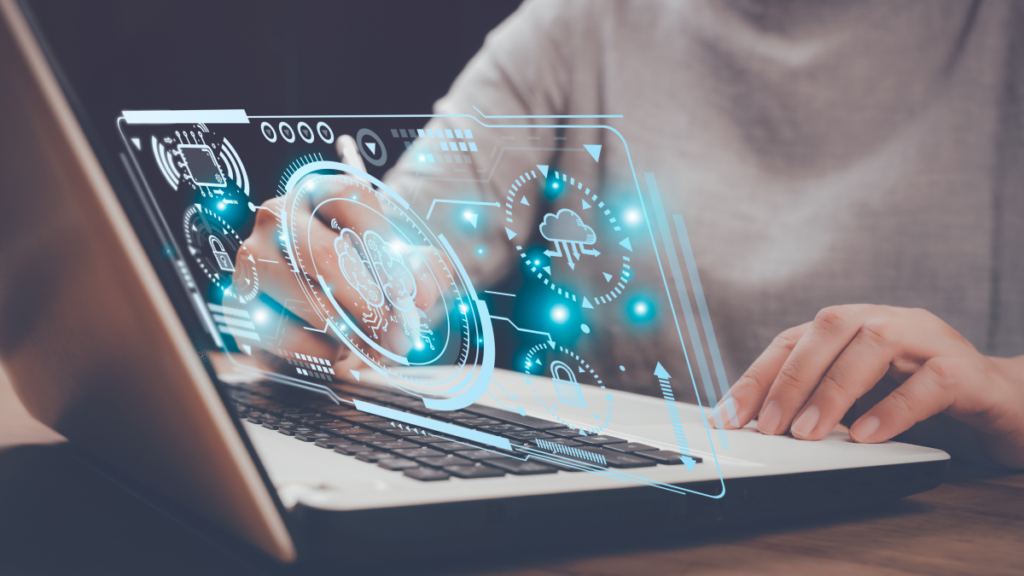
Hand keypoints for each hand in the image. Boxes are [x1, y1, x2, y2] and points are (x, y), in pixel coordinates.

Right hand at [233, 135, 440, 370]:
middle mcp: (279, 216)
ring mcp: (252, 258)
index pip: (354, 200)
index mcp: (323, 192)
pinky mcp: (239, 302)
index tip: (405, 293)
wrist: (326, 304)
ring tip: (368, 341)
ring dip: (350, 334)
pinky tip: (334, 346)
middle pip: (328, 256)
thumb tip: (420, 296)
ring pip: (309, 303)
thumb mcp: (404, 265)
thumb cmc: (368, 275)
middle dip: (372, 305)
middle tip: (398, 337)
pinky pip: (286, 337)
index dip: (385, 248)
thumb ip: (424, 272)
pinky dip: (321, 352)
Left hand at [711, 304, 1023, 468]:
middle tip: (767, 427)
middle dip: (790, 378)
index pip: (794, 339)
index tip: (728, 417)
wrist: (1009, 405)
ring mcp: (928, 339)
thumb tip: (757, 427)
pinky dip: (895, 408)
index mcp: (854, 326)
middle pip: (828, 330)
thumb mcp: (862, 400)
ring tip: (808, 433)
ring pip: (873, 345)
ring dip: (833, 390)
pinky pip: (930, 381)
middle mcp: (887, 321)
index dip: (757, 375)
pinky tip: (868, 436)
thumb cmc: (925, 400)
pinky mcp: (967, 371)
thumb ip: (818, 404)